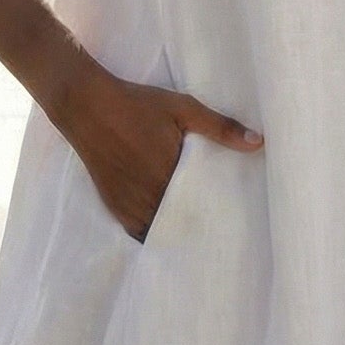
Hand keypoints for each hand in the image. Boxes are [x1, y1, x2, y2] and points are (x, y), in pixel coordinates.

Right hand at [53, 60, 263, 242]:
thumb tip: (259, 142)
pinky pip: (136, 231)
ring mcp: (128, 203)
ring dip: (175, 235)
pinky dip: (151, 234)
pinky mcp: (113, 204)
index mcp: (169, 174)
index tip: (233, 223)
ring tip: (197, 240)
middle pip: (180, 225)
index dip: (217, 218)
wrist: (85, 105)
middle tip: (220, 236)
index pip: (201, 209)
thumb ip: (220, 127)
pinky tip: (165, 234)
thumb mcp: (182, 108)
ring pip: (158, 232)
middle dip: (198, 230)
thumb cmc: (137, 104)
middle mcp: (148, 195)